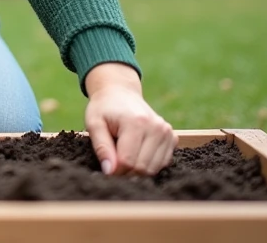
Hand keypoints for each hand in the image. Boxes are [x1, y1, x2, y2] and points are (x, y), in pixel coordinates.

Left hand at [83, 62, 177, 176]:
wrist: (120, 93)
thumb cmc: (104, 109)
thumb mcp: (94, 124)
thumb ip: (101, 147)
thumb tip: (109, 172)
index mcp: (136, 123)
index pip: (128, 162)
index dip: (115, 171)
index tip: (106, 168)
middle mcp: (156, 128)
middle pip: (143, 168)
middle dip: (126, 172)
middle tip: (113, 163)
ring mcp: (167, 132)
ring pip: (153, 169)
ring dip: (137, 170)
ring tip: (124, 154)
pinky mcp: (172, 137)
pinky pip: (162, 164)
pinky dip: (148, 164)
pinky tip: (137, 152)